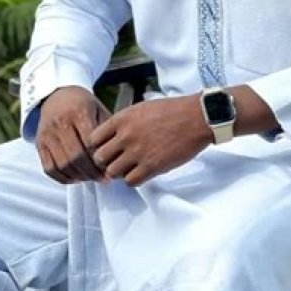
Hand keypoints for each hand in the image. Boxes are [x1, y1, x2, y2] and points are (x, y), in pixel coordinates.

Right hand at [36, 86, 110, 184]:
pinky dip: (63, 178)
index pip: (89, 142)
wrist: (57, 95)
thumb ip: (106, 130)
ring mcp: (47, 134)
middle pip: (75, 156)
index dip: (100, 159)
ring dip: (78, 177)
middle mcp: (60, 122)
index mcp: (78, 111)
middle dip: (91, 172)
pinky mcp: (39, 143)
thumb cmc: (83, 105)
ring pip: (62, 165)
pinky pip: (49, 168)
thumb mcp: (98, 109)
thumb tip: (116, 156)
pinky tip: (75, 178)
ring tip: (91, 178)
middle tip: (103, 179)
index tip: (110, 169)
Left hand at [88, 95, 211, 186]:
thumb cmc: (172, 110)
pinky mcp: (151, 167)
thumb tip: (111, 136)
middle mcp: (126, 136)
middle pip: (100, 158)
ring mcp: (138, 152)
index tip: (106, 148)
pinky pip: (130, 182)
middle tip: (116, 160)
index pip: (93, 139)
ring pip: (113, 172)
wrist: (197, 117)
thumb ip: (124, 122)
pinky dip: (134, 179)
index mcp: (123, 119)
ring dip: (120, 171)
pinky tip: (142, 171)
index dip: (98, 146)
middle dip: (107, 161)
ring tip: (130, 166)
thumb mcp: (142, 108)